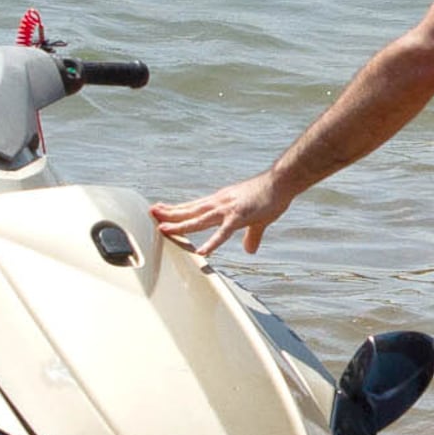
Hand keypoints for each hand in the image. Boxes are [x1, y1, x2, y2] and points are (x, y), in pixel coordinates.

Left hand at [154, 167, 300, 254]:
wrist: (282, 182)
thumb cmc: (271, 196)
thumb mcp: (258, 219)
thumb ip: (251, 236)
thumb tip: (250, 250)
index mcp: (221, 202)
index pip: (193, 206)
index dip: (177, 210)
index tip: (160, 210)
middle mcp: (220, 203)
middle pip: (190, 210)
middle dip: (170, 214)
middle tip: (151, 214)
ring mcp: (228, 209)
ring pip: (199, 220)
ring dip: (181, 225)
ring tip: (164, 230)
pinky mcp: (240, 216)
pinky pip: (223, 233)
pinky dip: (212, 243)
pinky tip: (202, 252)